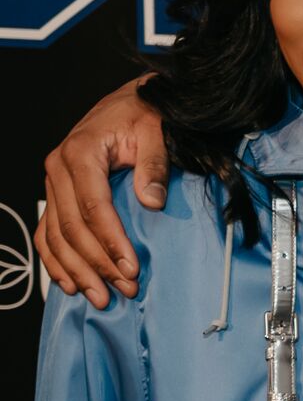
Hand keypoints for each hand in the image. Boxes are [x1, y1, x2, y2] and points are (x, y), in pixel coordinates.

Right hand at [38, 78, 163, 306]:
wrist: (133, 102)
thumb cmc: (146, 115)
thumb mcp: (156, 132)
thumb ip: (154, 166)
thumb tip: (151, 202)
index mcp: (79, 153)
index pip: (93, 208)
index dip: (111, 242)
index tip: (131, 268)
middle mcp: (58, 168)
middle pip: (72, 227)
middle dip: (97, 264)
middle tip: (124, 291)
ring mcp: (53, 182)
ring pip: (56, 235)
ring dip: (77, 270)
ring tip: (101, 298)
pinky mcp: (56, 193)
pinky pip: (47, 232)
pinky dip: (55, 260)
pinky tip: (70, 284)